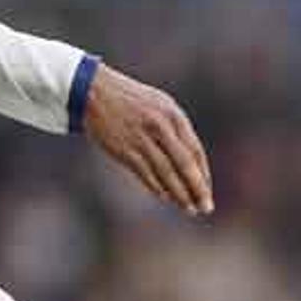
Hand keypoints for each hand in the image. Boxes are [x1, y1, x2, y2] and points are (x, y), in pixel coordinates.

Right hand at [82, 63, 212, 216]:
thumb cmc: (129, 99)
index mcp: (173, 114)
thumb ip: (175, 128)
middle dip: (197, 189)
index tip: (207, 191)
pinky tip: (165, 197)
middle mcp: (160, 126)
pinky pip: (145, 173)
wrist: (93, 91)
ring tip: (188, 208)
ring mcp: (141, 138)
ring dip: (179, 194)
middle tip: (206, 208)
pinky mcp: (124, 149)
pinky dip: (157, 188)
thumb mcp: (159, 105)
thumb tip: (192, 159)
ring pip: (166, 172)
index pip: (195, 150)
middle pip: (185, 164)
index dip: (203, 174)